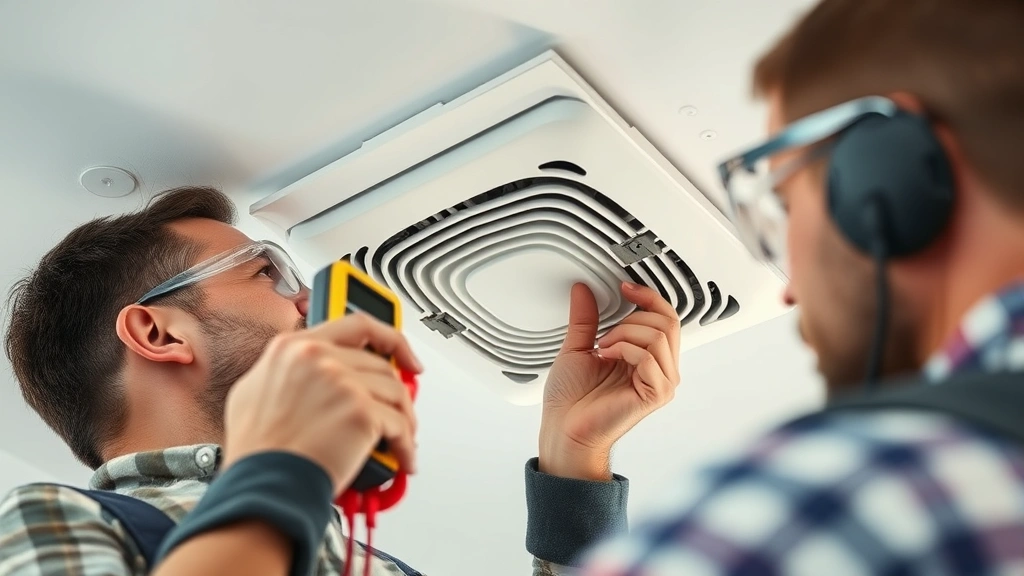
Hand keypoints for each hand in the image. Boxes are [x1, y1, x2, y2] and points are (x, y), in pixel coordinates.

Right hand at [221, 313, 421, 495]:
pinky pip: (400, 425)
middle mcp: (319, 358)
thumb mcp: (255, 391)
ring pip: (395, 394)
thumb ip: (289, 372)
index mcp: (293, 347)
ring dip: (404, 420)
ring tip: (401, 440)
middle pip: (381, 366)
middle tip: (400, 411)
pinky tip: (403, 458)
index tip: (404, 356)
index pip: (357, 326)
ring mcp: (342, 383)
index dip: (389, 339)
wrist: (263, 484)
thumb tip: (313, 374)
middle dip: (396, 394)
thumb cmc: (257, 451)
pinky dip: (405, 445)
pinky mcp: (361, 412)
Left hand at [539, 282, 680, 479]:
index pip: (666, 317)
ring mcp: (661, 382)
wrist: (564, 430)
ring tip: (603, 348)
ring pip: (659, 335)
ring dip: (624, 333)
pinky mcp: (656, 394)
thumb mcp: (577, 347)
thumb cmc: (571, 401)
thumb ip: (585, 318)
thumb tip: (583, 290)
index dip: (648, 297)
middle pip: (668, 321)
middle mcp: (660, 369)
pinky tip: (606, 357)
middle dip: (633, 316)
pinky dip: (624, 349)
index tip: (624, 287)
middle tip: (606, 333)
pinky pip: (649, 356)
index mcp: (647, 357)